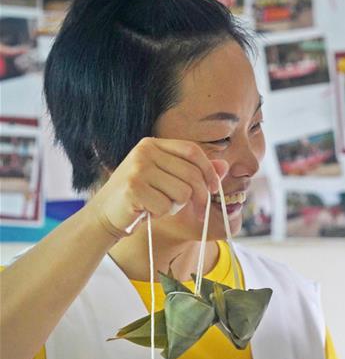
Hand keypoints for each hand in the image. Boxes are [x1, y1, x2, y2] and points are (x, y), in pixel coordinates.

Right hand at [84, 137, 227, 237]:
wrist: (105, 214)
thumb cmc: (141, 197)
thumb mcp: (168, 180)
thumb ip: (194, 171)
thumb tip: (225, 166)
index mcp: (154, 144)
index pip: (193, 151)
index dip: (209, 170)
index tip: (215, 188)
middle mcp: (144, 151)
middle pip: (192, 174)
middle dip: (201, 197)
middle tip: (200, 211)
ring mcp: (137, 168)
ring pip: (183, 192)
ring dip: (176, 206)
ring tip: (159, 205)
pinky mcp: (133, 188)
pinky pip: (166, 206)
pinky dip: (162, 213)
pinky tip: (147, 210)